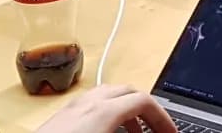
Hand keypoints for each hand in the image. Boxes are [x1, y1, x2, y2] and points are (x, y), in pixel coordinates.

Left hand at [32, 84, 175, 132]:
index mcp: (104, 110)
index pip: (144, 101)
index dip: (162, 118)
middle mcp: (88, 103)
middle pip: (127, 92)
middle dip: (146, 110)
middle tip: (155, 129)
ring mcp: (71, 108)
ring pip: (107, 96)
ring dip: (126, 111)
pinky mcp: (59, 118)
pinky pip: (90, 106)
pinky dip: (107, 114)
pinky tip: (105, 132)